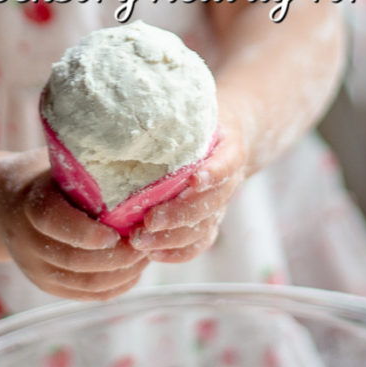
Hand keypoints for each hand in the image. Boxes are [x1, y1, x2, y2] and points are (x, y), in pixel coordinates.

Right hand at [0, 151, 148, 300]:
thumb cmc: (47, 176)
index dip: (86, 233)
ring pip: (85, 283)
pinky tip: (134, 271)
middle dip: (117, 257)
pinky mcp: (48, 285)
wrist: (5, 203)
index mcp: (32, 205)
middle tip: (148, 243)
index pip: (56, 223)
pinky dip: (116, 286)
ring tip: (146, 256)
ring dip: (122, 273)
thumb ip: (88, 165)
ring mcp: (37, 268)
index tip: (117, 232)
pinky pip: (87, 295)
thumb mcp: (59, 163)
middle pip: (75, 260)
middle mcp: (29, 242)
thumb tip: (136, 150)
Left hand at [129, 117, 246, 263]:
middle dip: (179, 214)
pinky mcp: (210, 222)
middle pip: (210, 203)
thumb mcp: (194, 113)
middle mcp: (229, 181)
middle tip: (149, 220)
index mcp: (230, 149)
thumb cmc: (200, 123)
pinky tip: (152, 254)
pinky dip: (176, 253)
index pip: (226, 163)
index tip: (194, 180)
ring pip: (202, 228)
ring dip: (171, 238)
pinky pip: (197, 244)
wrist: (226, 138)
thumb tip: (134, 123)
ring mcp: (220, 205)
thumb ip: (175, 120)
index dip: (212, 174)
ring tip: (141, 241)